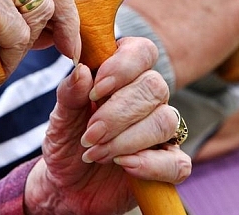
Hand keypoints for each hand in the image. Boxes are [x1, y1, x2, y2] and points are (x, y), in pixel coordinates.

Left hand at [24, 37, 191, 214]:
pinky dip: (151, 165)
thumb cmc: (67, 143)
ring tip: (97, 154)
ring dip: (128, 140)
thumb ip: (70, 94)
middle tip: (90, 135)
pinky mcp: (169, 164)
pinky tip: (125, 166)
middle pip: (155, 87)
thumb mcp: (59, 118)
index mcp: (125, 75)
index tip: (96, 91)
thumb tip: (82, 71)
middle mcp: (149, 98)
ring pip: (166, 121)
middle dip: (118, 113)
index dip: (124, 66)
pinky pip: (179, 162)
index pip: (143, 51)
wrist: (66, 186)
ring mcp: (162, 131)